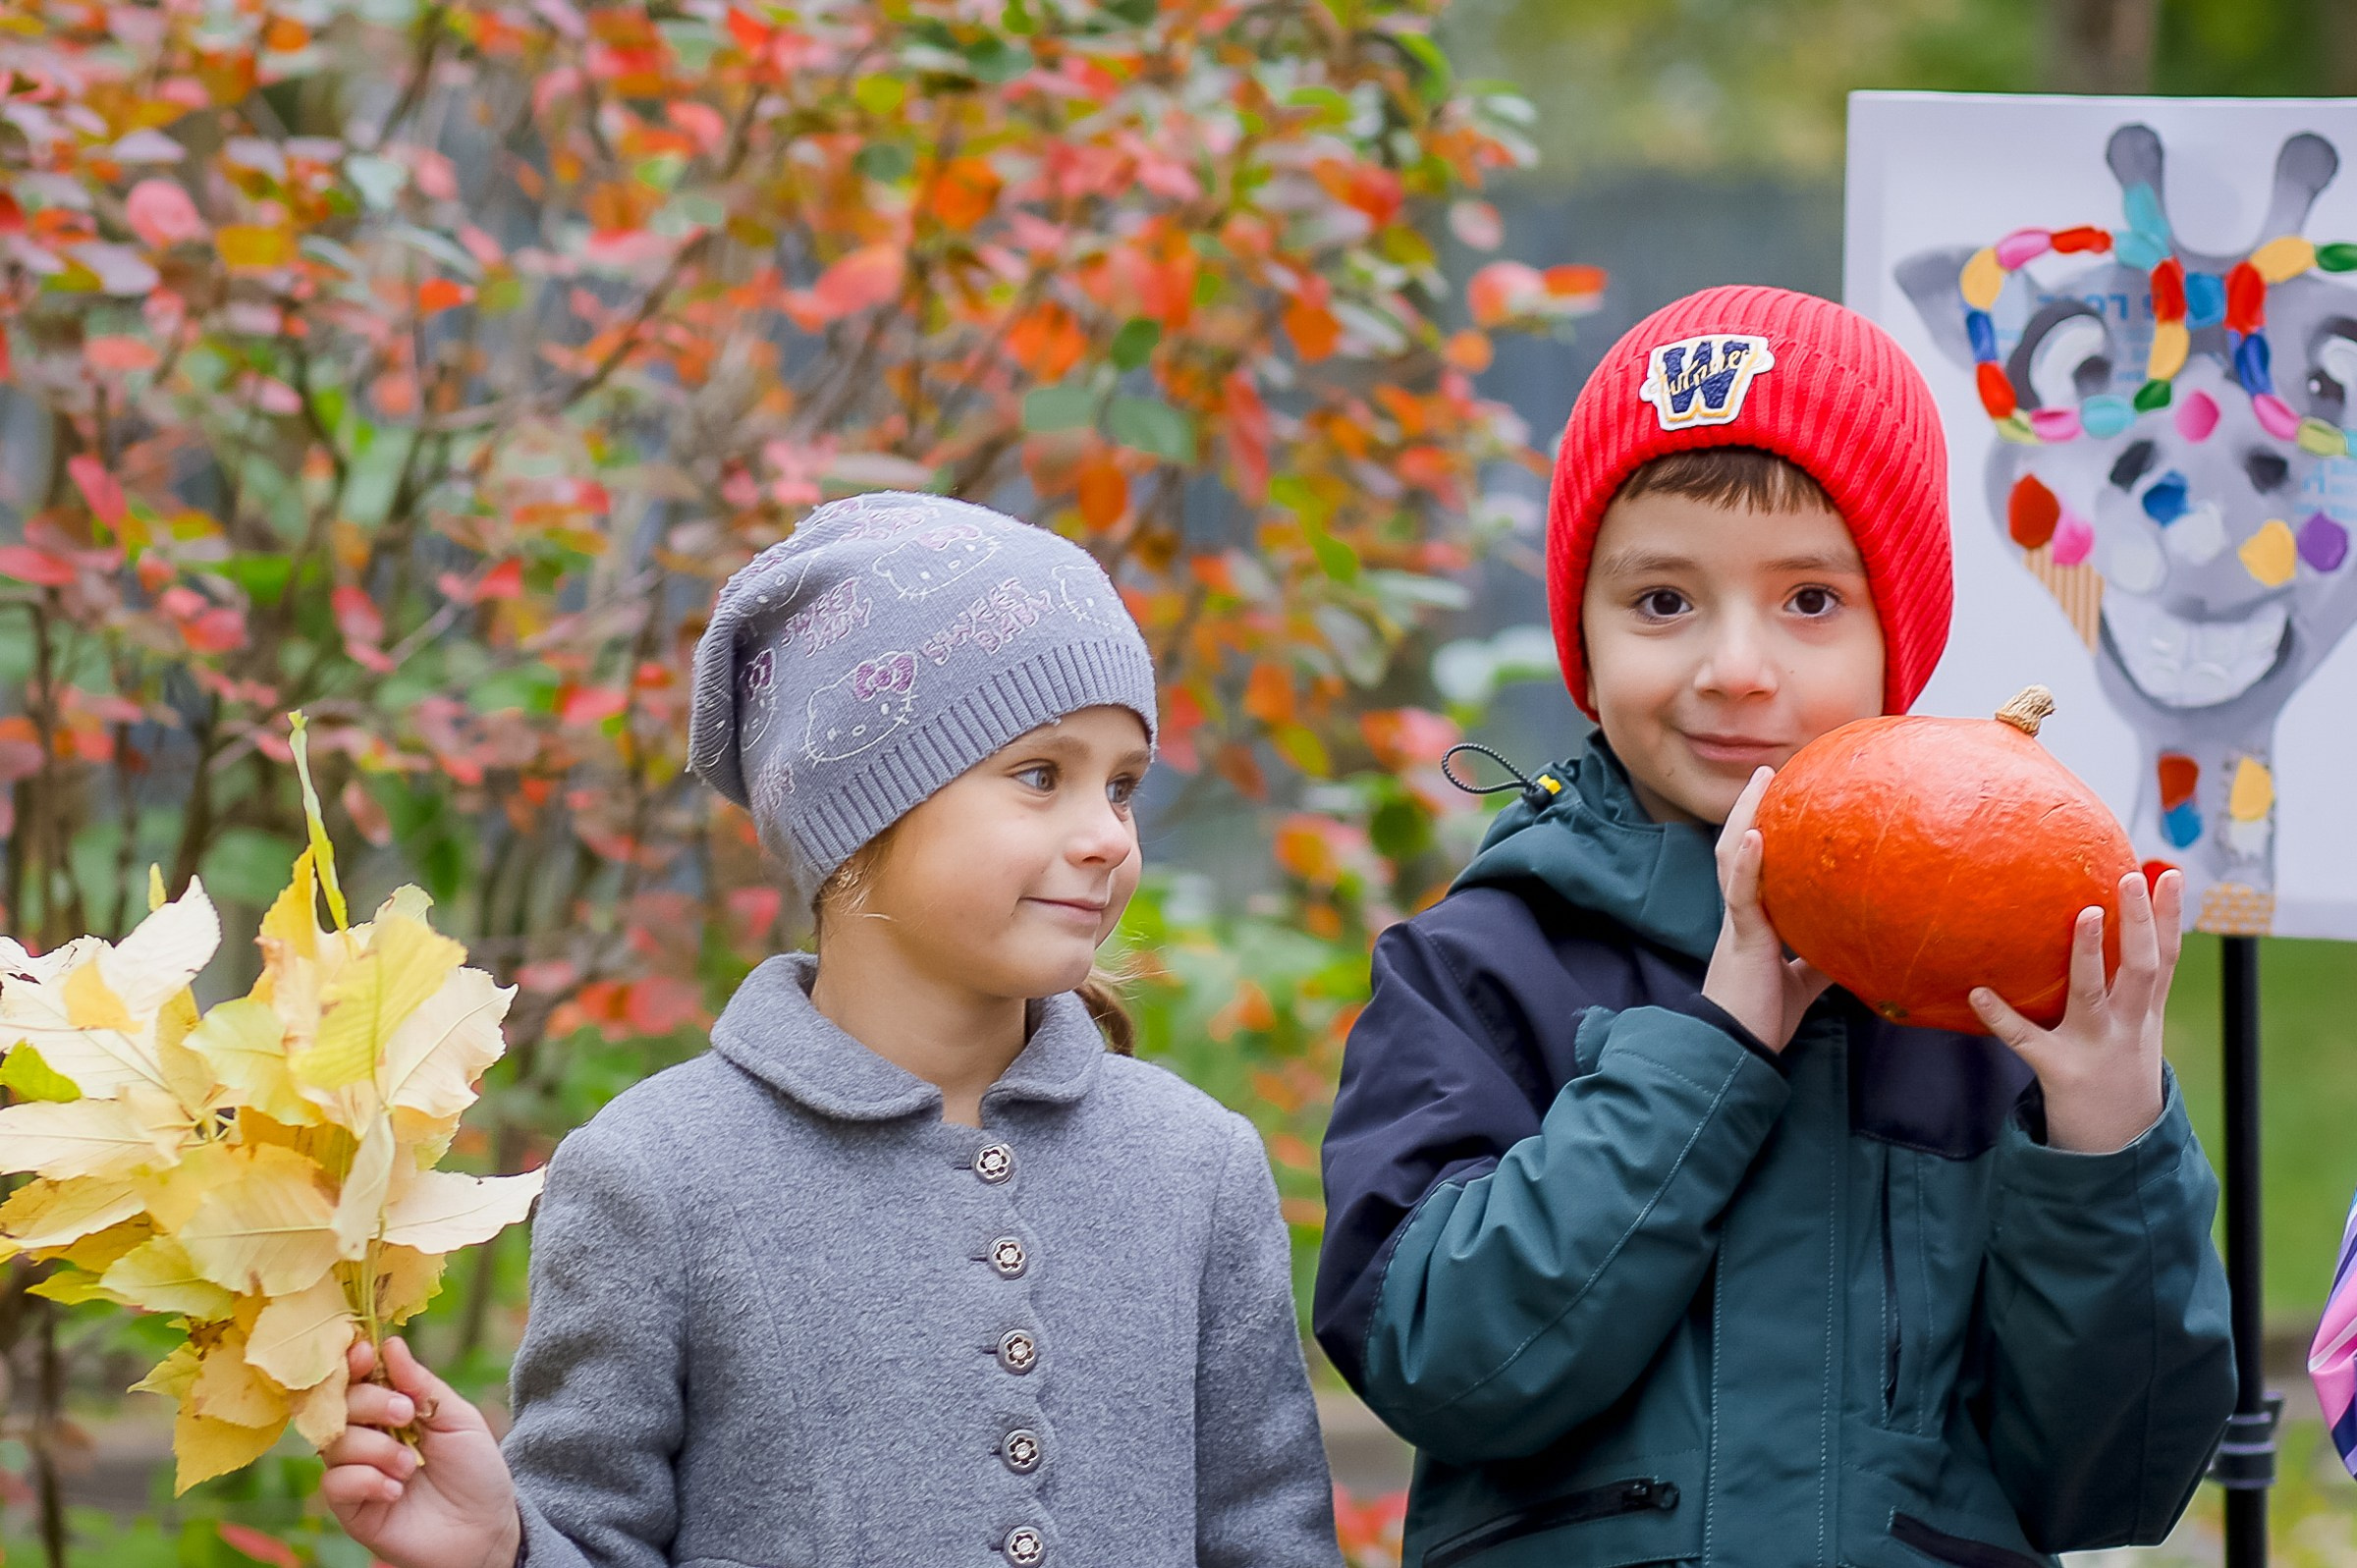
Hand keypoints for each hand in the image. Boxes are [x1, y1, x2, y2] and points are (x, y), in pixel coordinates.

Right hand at [321, 1336, 521, 1567]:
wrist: (485, 1529)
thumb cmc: (476, 1471)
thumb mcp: (458, 1419)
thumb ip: (422, 1385)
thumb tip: (391, 1344)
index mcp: (392, 1409)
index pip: (359, 1378)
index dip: (354, 1362)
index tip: (364, 1354)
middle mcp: (368, 1436)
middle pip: (340, 1404)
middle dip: (371, 1403)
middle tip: (407, 1416)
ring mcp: (357, 1471)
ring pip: (334, 1443)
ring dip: (375, 1448)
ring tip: (410, 1467)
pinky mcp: (351, 1507)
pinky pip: (335, 1483)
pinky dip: (365, 1480)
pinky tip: (395, 1491)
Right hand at [1702, 766, 1832, 1052]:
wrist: (1738, 1047)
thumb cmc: (1763, 1017)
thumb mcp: (1804, 981)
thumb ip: (1822, 957)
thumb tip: (1858, 941)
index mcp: (1753, 922)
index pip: (1754, 865)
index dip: (1760, 831)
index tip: (1777, 798)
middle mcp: (1741, 913)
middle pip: (1737, 847)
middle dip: (1750, 808)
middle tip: (1767, 772)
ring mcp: (1738, 922)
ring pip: (1732, 858)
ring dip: (1745, 817)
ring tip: (1759, 783)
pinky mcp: (1741, 938)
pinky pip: (1740, 893)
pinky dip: (1746, 862)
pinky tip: (1754, 836)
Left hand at [1970, 869, 2180, 1153]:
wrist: (2117, 1141)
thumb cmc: (2119, 1064)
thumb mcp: (2139, 1024)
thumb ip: (2132, 981)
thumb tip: (2111, 918)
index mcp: (2146, 1011)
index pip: (2166, 956)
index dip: (2170, 916)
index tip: (2168, 874)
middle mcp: (2127, 1024)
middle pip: (2142, 968)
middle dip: (2140, 923)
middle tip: (2129, 877)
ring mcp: (2093, 1045)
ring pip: (2092, 994)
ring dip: (2089, 954)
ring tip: (2083, 914)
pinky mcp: (2057, 1068)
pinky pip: (2026, 1039)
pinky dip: (2002, 1016)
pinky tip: (1978, 992)